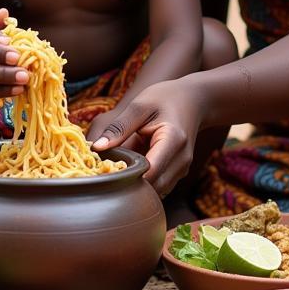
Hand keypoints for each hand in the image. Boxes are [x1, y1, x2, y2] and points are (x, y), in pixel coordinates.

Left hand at [86, 80, 203, 196]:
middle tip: (105, 173)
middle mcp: (181, 161)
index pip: (150, 173)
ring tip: (117, 168)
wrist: (192, 101)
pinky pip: (158, 185)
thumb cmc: (164, 99)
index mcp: (173, 141)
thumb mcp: (139, 106)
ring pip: (155, 190)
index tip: (105, 172)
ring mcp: (182, 169)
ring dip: (136, 184)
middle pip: (153, 187)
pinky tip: (130, 167)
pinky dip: (143, 181)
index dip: (126, 177)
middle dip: (128, 184)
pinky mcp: (177, 173)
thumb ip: (119, 127)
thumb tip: (97, 147)